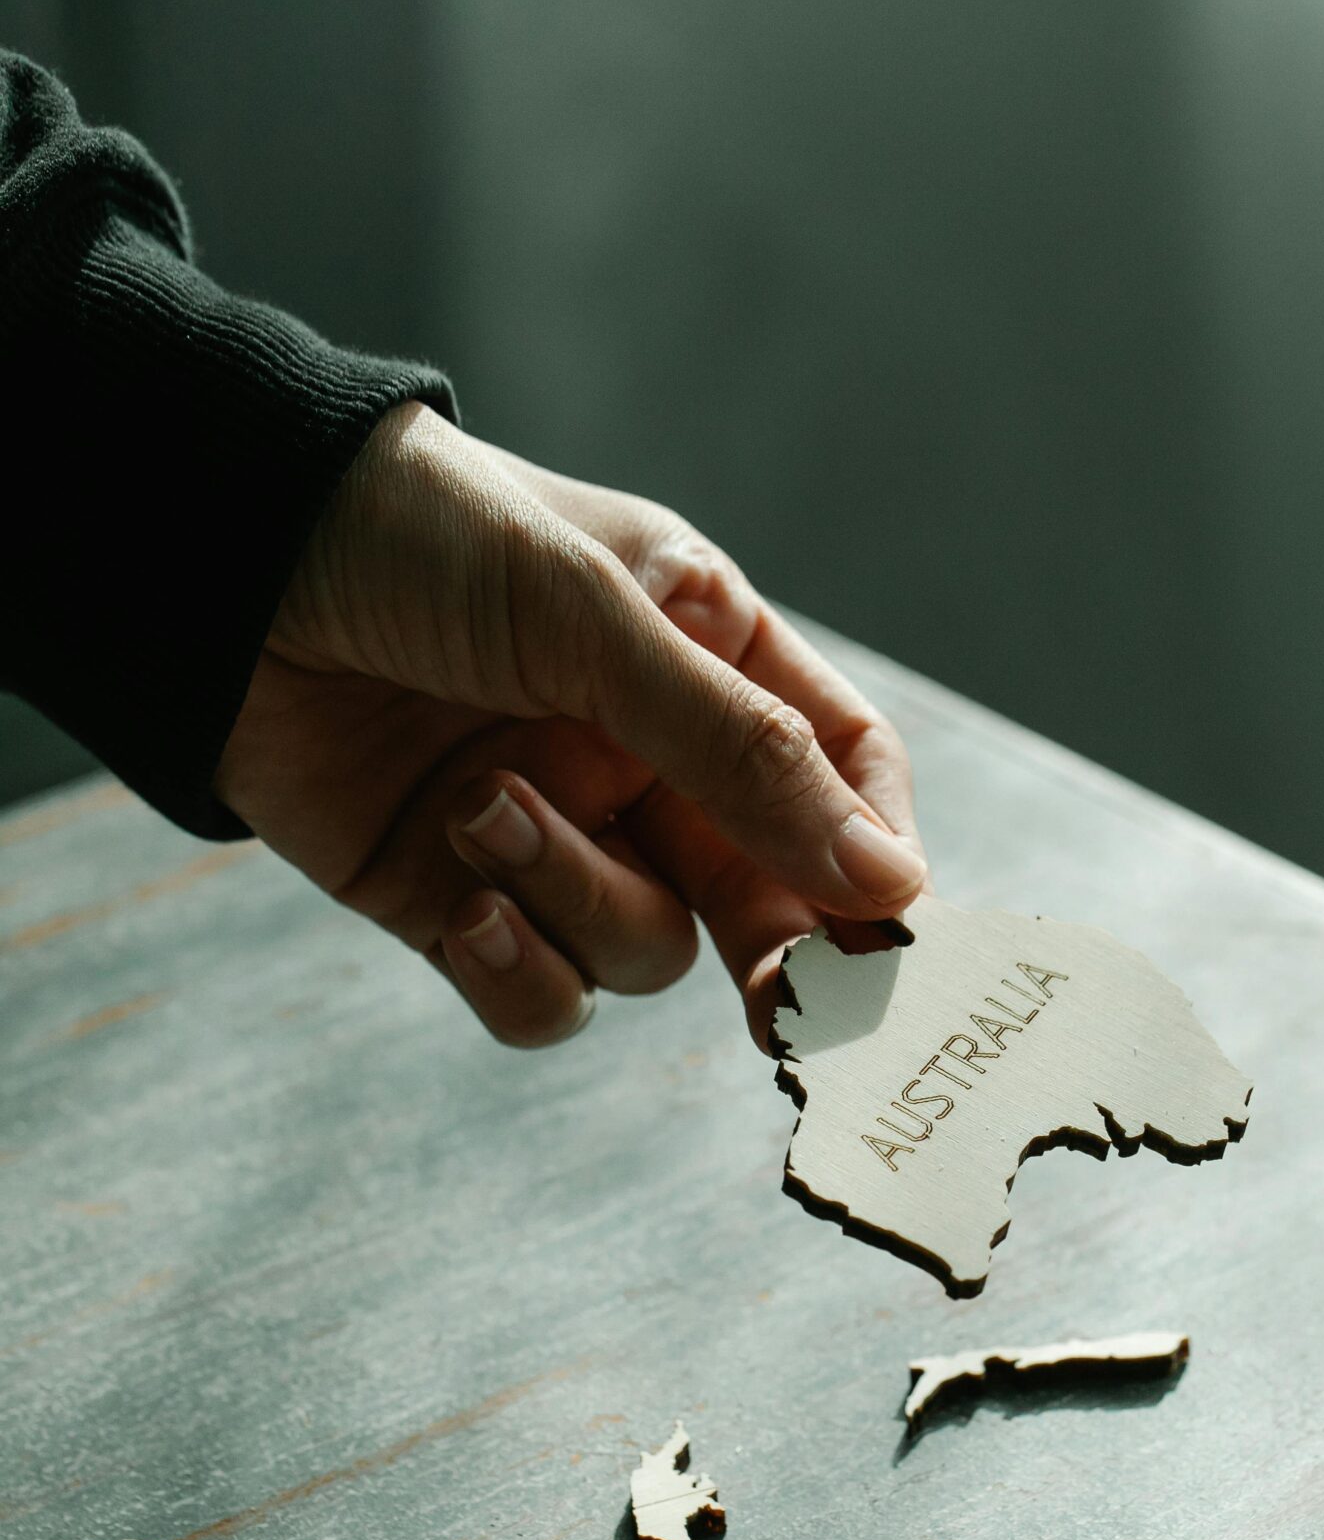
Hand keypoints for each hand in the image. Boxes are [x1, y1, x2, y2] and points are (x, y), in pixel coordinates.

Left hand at [216, 402, 925, 1045]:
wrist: (218, 562)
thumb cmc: (423, 538)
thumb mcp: (597, 618)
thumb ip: (740, 750)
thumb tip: (887, 876)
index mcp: (703, 660)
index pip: (838, 768)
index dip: (873, 844)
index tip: (890, 915)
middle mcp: (643, 760)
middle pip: (762, 894)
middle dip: (775, 950)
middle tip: (782, 1001)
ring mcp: (556, 838)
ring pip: (643, 948)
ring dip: (575, 896)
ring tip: (485, 809)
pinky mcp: (459, 904)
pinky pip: (541, 997)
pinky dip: (513, 967)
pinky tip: (460, 895)